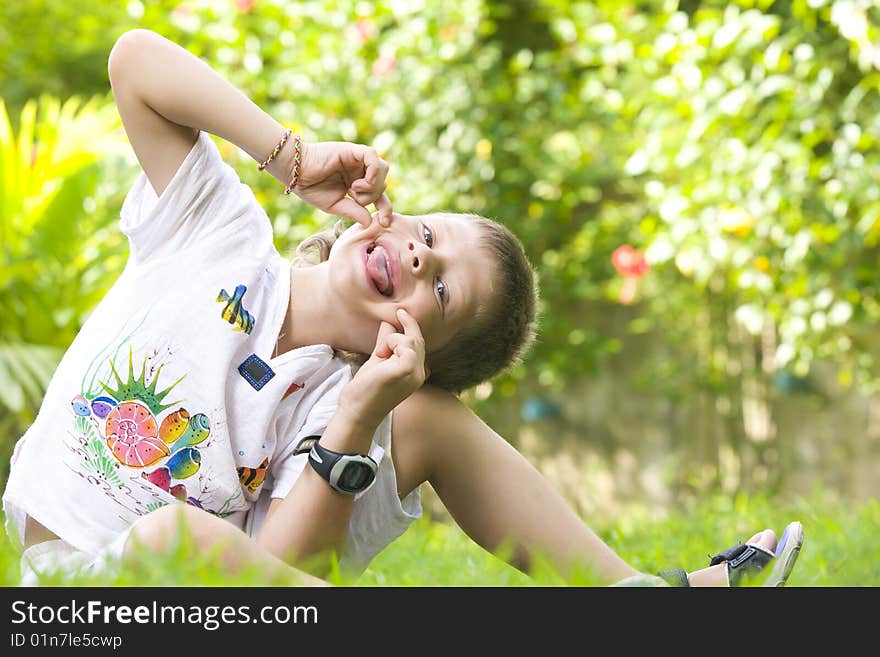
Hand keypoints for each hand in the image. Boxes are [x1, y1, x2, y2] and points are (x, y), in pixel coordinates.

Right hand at [294, 141, 392, 226]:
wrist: (295, 173)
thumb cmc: (311, 188)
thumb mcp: (335, 205)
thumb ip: (354, 212)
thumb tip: (370, 222)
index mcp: (358, 184)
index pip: (380, 196)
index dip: (386, 209)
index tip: (384, 223)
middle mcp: (360, 170)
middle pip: (383, 183)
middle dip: (373, 197)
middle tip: (354, 198)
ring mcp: (358, 159)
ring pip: (383, 169)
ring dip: (373, 185)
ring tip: (354, 189)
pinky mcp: (353, 150)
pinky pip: (373, 157)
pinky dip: (372, 172)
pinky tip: (358, 183)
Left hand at [338, 309, 428, 430]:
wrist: (357, 412)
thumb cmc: (365, 390)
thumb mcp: (377, 361)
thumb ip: (385, 343)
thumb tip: (388, 323)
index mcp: (414, 373)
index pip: (418, 345)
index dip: (411, 327)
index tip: (401, 312)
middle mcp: (419, 374)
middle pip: (417, 340)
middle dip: (406, 327)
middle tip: (398, 314)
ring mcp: (414, 374)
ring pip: (411, 341)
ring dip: (391, 340)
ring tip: (379, 354)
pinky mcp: (406, 371)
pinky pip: (405, 345)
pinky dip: (391, 343)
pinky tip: (381, 355)